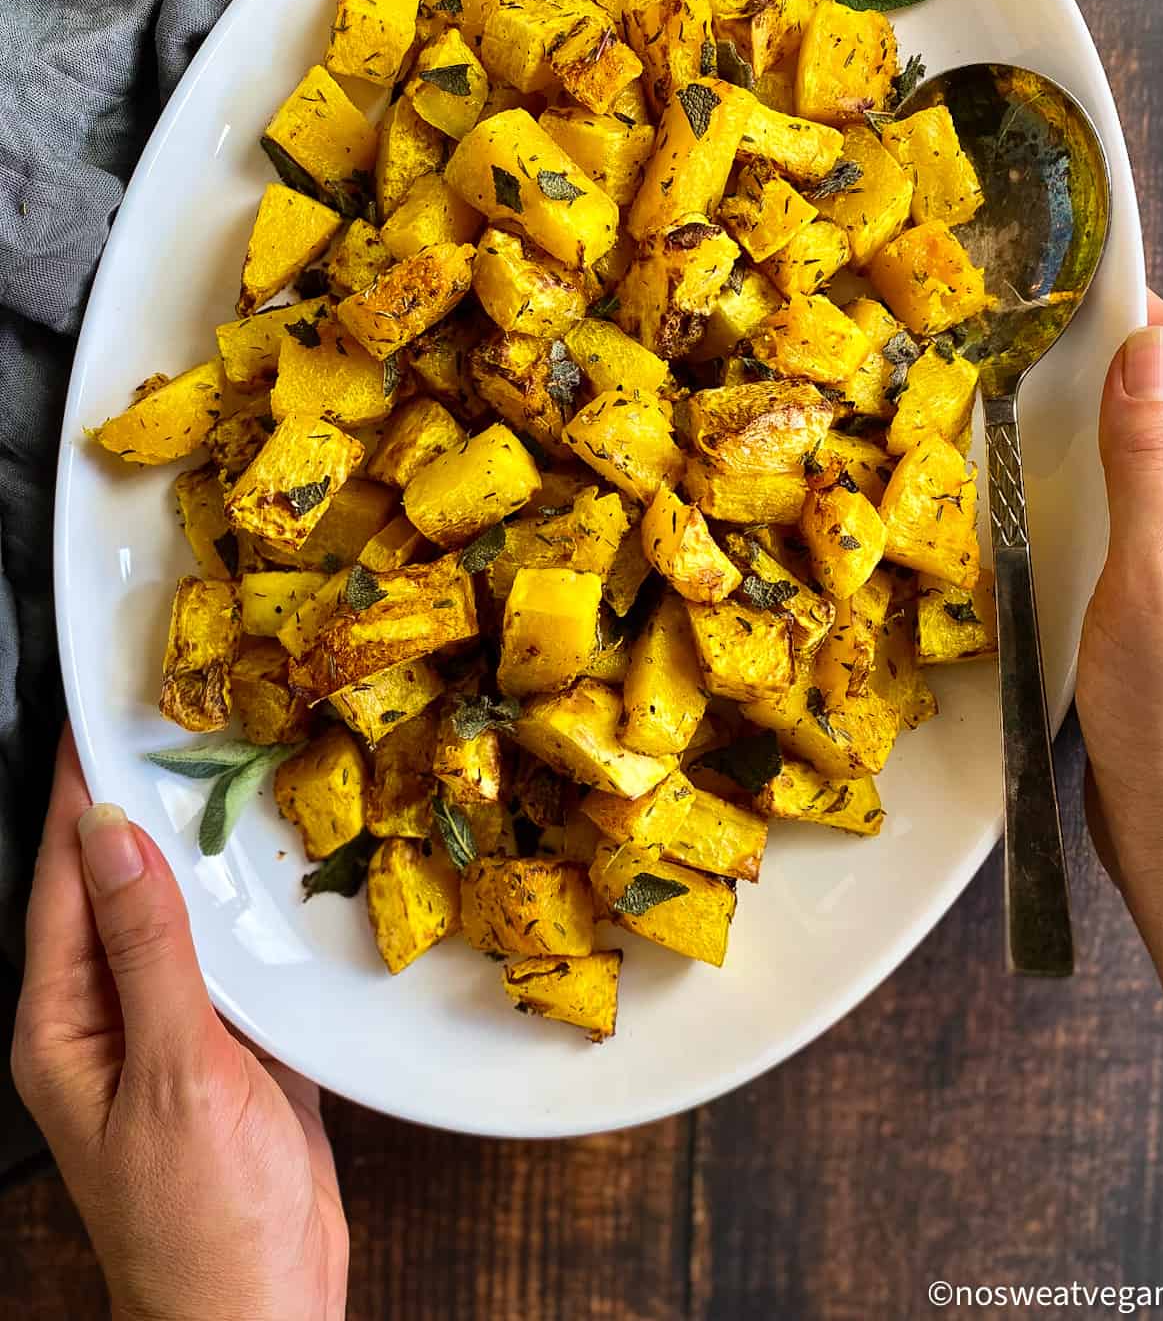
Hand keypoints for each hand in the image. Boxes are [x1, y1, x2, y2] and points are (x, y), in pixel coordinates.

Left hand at [11, 730, 348, 1320]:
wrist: (263, 1313)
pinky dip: (254, 913)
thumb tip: (116, 840)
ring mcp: (172, 1031)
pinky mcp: (231, 1049)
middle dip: (141, 808)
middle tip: (179, 725)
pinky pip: (234, 960)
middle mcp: (109, 1018)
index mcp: (64, 1025)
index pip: (66, 880)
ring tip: (236, 773)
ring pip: (181, 918)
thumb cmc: (196, 1221)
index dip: (80, 795)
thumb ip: (149, 952)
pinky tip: (283, 874)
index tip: (97, 718)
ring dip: (205, 856)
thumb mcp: (170, 1073)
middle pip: (119, 890)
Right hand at [1077, 293, 1162, 1080]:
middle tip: (1021, 330)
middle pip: (1161, 405)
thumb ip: (1158, 466)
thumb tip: (1149, 353)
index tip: (1075, 280)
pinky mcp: (1154, 592)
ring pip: (1134, 456)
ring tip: (1009, 391)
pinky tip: (1024, 489)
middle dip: (1099, 363)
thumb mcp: (1158, 582)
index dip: (1139, 320)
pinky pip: (1114, 511)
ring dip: (1081, 423)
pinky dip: (1071, 486)